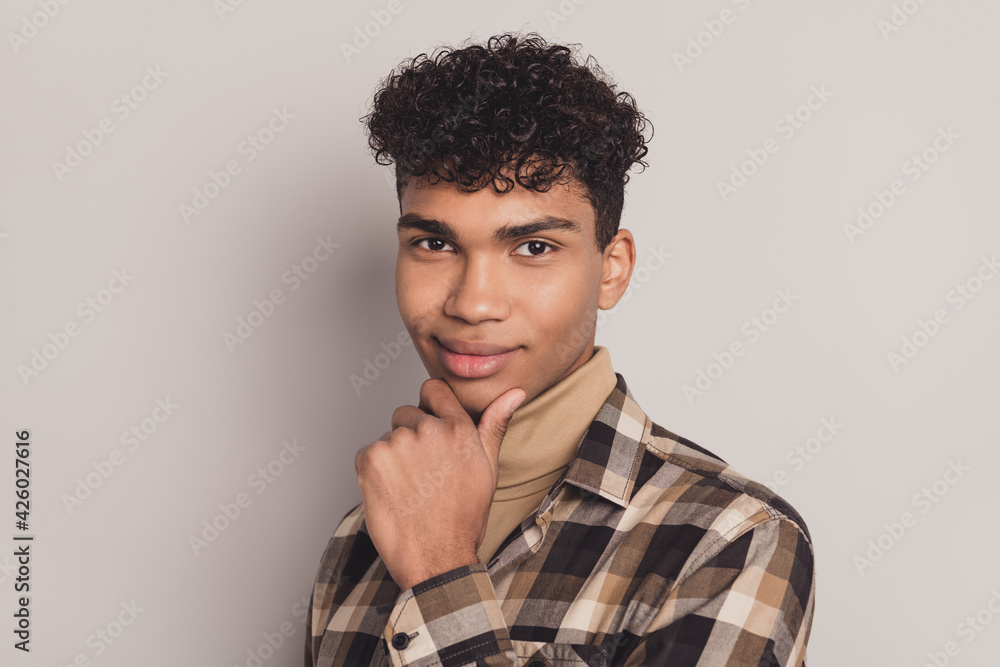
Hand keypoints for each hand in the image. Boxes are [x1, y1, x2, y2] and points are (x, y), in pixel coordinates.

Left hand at [354, 378, 524, 591]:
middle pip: (406, 414)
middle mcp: (428, 430)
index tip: (430, 431)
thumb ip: (495, 425)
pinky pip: (366, 453)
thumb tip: (514, 393)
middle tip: (423, 474)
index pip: (433, 390)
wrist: (436, 560)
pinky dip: (373, 471)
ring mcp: (398, 443)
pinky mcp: (372, 459)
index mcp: (459, 429)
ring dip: (393, 456)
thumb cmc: (464, 518)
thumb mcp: (487, 469)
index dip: (429, 408)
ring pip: (388, 437)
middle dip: (411, 438)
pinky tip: (392, 493)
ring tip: (410, 488)